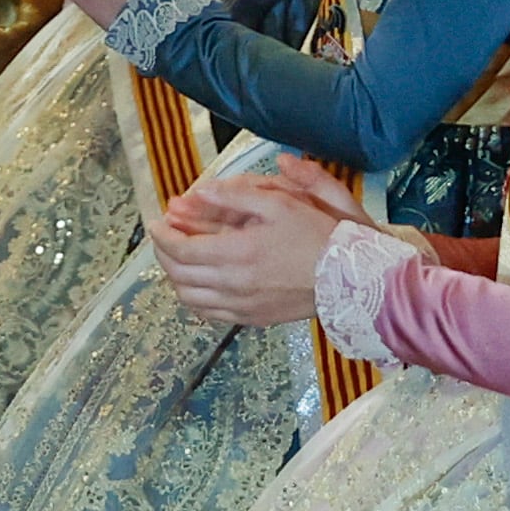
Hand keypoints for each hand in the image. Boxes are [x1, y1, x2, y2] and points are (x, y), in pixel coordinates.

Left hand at [146, 161, 356, 329]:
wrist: (353, 278)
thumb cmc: (319, 235)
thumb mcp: (279, 202)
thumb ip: (235, 196)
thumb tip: (198, 191)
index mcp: (237, 252)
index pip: (181, 249)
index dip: (163, 236)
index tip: (157, 222)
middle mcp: (233, 284)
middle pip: (179, 274)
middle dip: (164, 254)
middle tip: (163, 238)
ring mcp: (241, 306)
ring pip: (190, 298)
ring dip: (175, 278)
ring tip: (177, 260)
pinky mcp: (252, 319)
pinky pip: (209, 314)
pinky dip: (194, 299)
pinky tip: (197, 285)